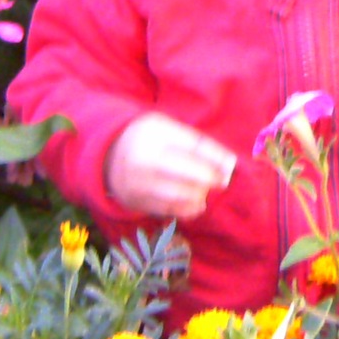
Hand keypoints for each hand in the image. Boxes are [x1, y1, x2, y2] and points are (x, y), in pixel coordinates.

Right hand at [107, 113, 239, 219]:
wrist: (108, 153)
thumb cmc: (148, 138)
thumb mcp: (167, 128)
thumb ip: (195, 143)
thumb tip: (228, 164)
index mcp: (156, 136)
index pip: (194, 147)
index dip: (216, 158)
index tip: (230, 165)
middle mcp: (146, 160)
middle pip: (190, 174)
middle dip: (211, 178)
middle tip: (221, 180)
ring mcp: (140, 184)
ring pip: (181, 196)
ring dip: (200, 195)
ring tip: (204, 190)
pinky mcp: (137, 202)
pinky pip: (170, 210)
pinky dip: (188, 208)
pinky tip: (195, 202)